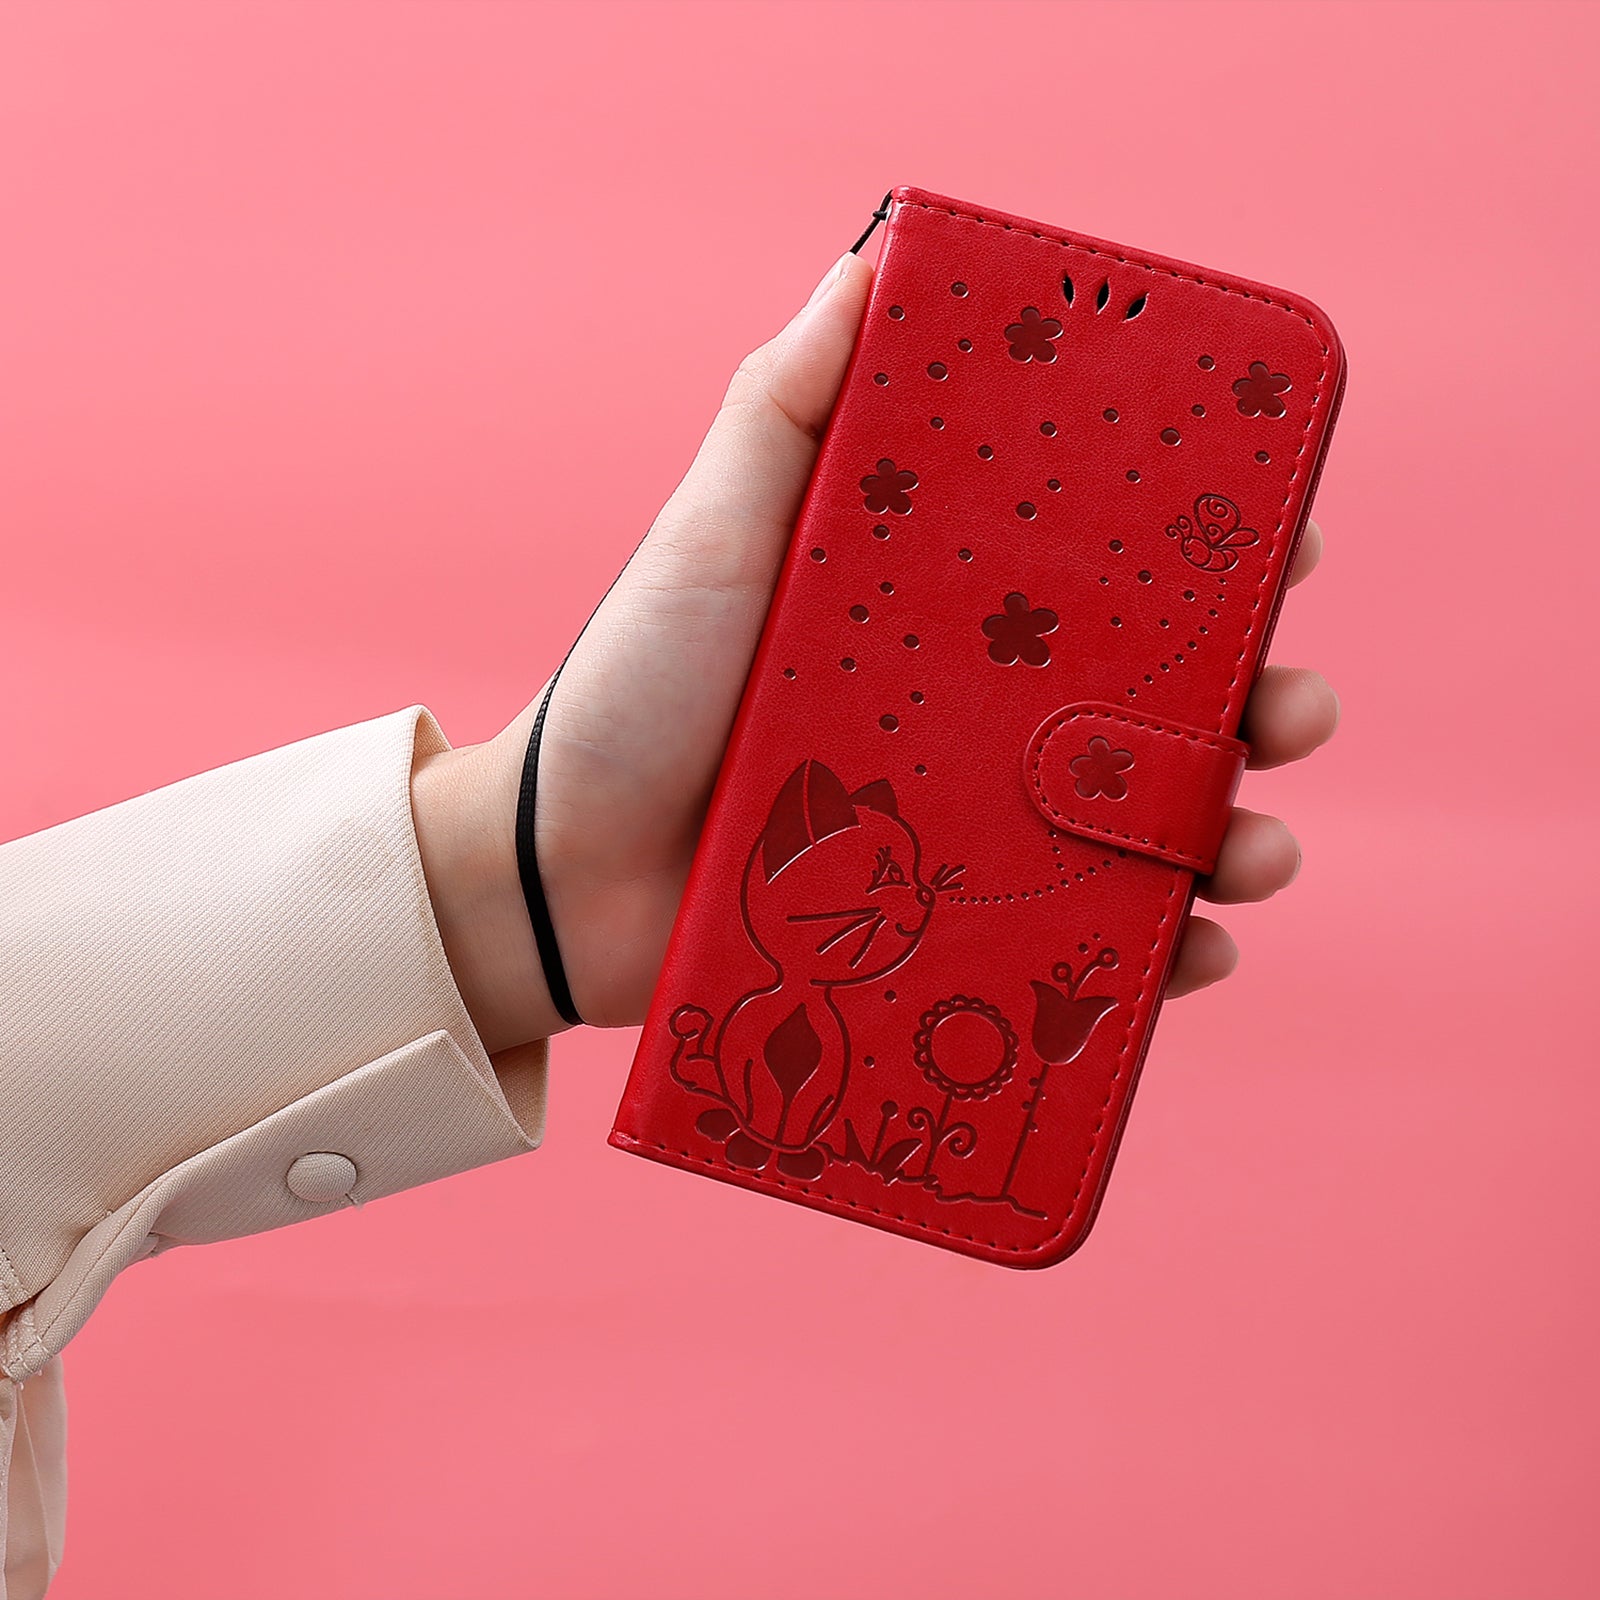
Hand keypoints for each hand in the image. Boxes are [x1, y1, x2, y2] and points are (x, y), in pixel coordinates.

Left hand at [411, 251, 1338, 1056]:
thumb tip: (870, 266)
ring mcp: (975, 829)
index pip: (1112, 575)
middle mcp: (982, 719)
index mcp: (950, 616)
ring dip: (1236, 837)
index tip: (1284, 538)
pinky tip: (1195, 949)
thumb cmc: (634, 688)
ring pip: (1148, 833)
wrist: (558, 870)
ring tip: (1252, 851)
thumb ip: (786, 408)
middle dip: (1259, 706)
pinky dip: (1161, 955)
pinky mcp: (956, 932)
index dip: (1214, 555)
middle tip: (1289, 711)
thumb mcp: (713, 530)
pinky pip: (1088, 949)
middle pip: (1161, 707)